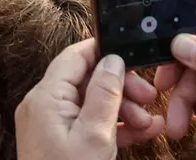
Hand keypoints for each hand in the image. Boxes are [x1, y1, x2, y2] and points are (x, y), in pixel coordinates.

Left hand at [16, 39, 164, 158]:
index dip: (105, 52)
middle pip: (87, 80)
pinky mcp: (62, 143)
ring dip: (124, 109)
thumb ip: (105, 95)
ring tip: (151, 122)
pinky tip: (144, 132)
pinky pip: (90, 125)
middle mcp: (45, 106)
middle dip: (121, 87)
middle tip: (149, 98)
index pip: (75, 57)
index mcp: (46, 97)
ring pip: (93, 103)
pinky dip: (116, 127)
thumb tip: (112, 60)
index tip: (134, 57)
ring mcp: (52, 126)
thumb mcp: (95, 136)